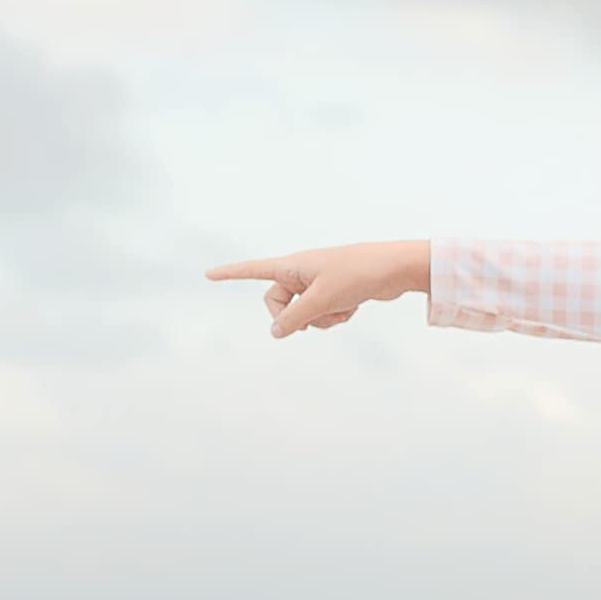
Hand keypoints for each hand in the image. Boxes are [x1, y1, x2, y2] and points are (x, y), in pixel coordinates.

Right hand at [205, 240, 430, 336]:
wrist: (392, 269)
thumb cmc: (356, 275)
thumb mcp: (321, 300)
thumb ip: (295, 319)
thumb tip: (275, 333)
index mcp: (291, 266)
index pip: (252, 270)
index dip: (230, 274)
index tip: (207, 274)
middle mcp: (300, 273)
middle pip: (278, 304)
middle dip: (295, 318)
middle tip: (315, 316)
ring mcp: (317, 284)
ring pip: (304, 314)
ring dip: (322, 319)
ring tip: (343, 306)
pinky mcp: (334, 293)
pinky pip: (324, 314)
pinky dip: (337, 315)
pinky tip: (354, 305)